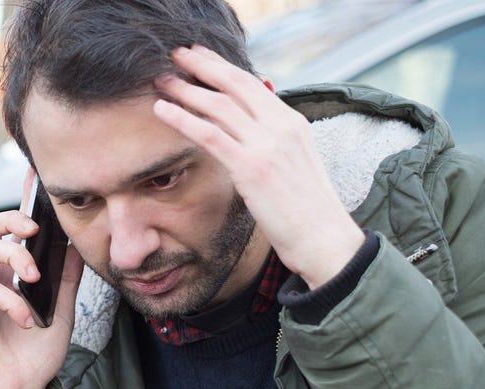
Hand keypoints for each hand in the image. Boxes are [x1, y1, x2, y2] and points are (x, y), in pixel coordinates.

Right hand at [0, 171, 83, 388]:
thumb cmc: (36, 355)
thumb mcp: (62, 309)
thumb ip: (66, 276)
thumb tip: (78, 241)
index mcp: (6, 275)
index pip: (9, 230)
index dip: (19, 204)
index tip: (35, 180)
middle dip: (10, 220)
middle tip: (34, 229)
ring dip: (14, 256)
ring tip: (34, 277)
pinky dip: (12, 301)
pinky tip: (27, 320)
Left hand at [152, 45, 364, 288]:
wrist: (322, 237)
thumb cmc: (304, 209)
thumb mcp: (293, 164)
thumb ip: (272, 142)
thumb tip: (246, 129)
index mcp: (292, 122)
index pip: (251, 84)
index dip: (222, 68)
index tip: (199, 57)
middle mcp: (281, 126)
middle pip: (235, 85)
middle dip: (202, 66)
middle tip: (175, 55)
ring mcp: (267, 145)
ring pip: (219, 106)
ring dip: (186, 90)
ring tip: (162, 81)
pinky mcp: (251, 168)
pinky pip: (210, 135)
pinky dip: (183, 119)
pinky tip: (162, 111)